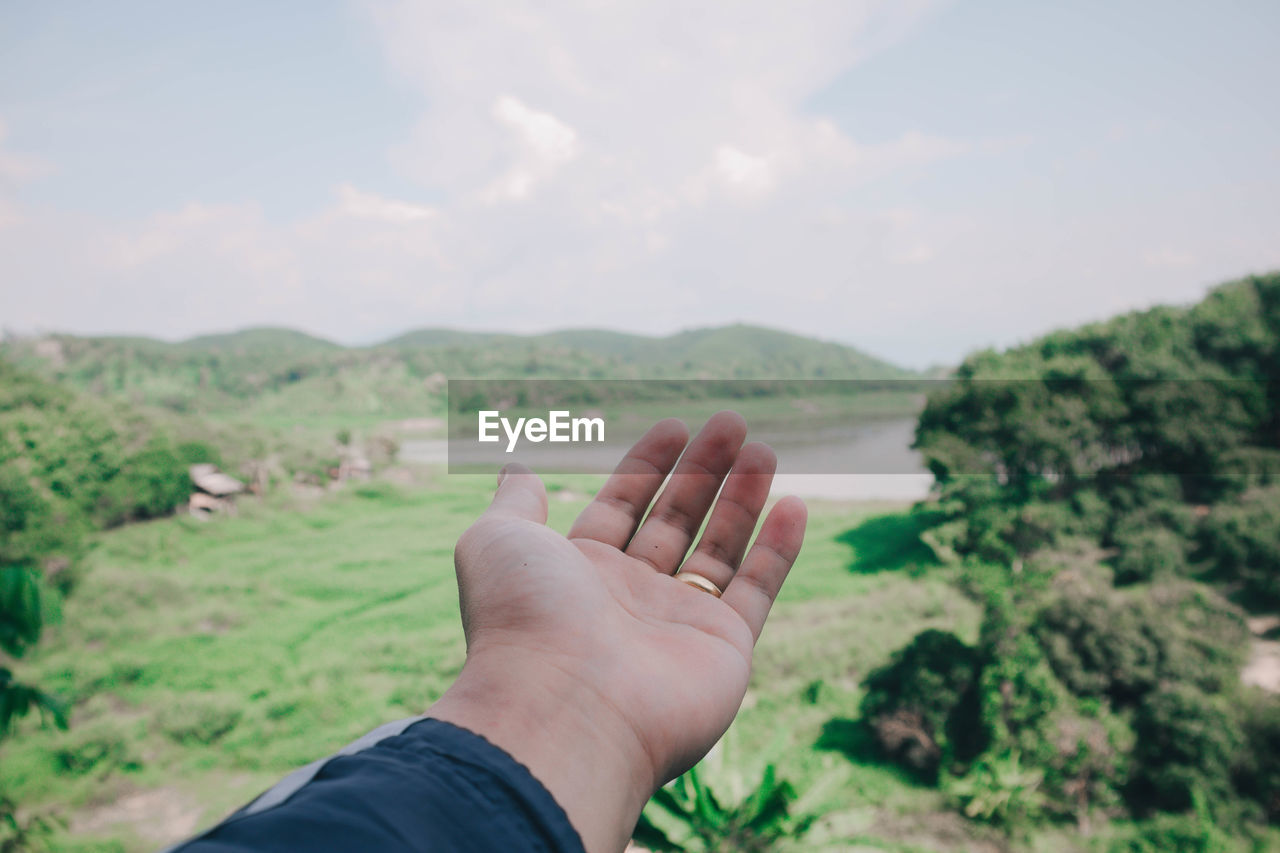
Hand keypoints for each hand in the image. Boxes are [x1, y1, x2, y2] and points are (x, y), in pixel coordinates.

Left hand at [428, 412, 806, 851]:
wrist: (564, 708)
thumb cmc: (525, 618)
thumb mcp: (498, 541)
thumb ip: (516, 504)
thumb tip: (516, 468)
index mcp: (579, 573)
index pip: (622, 506)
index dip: (647, 464)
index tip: (674, 424)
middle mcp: (630, 599)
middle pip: (675, 520)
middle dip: (703, 470)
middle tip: (732, 422)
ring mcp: (679, 626)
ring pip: (720, 549)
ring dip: (743, 498)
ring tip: (764, 449)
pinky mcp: (725, 650)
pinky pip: (758, 590)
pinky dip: (778, 549)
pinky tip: (794, 504)